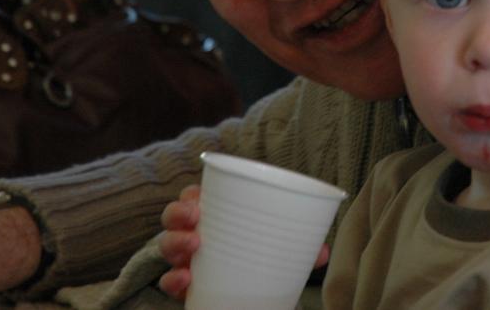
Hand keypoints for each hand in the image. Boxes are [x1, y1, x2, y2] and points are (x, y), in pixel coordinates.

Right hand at [155, 184, 330, 299]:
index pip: (193, 197)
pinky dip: (173, 280)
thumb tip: (322, 252)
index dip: (190, 195)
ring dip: (175, 242)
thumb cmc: (260, 257)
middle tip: (195, 217)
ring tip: (193, 246)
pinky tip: (185, 280)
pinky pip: (169, 281)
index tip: (198, 197)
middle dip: (178, 213)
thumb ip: (300, 246)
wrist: (250, 295)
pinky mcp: (185, 286)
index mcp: (214, 216)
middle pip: (173, 218)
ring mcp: (186, 260)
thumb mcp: (278, 248)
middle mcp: (194, 235)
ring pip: (167, 246)